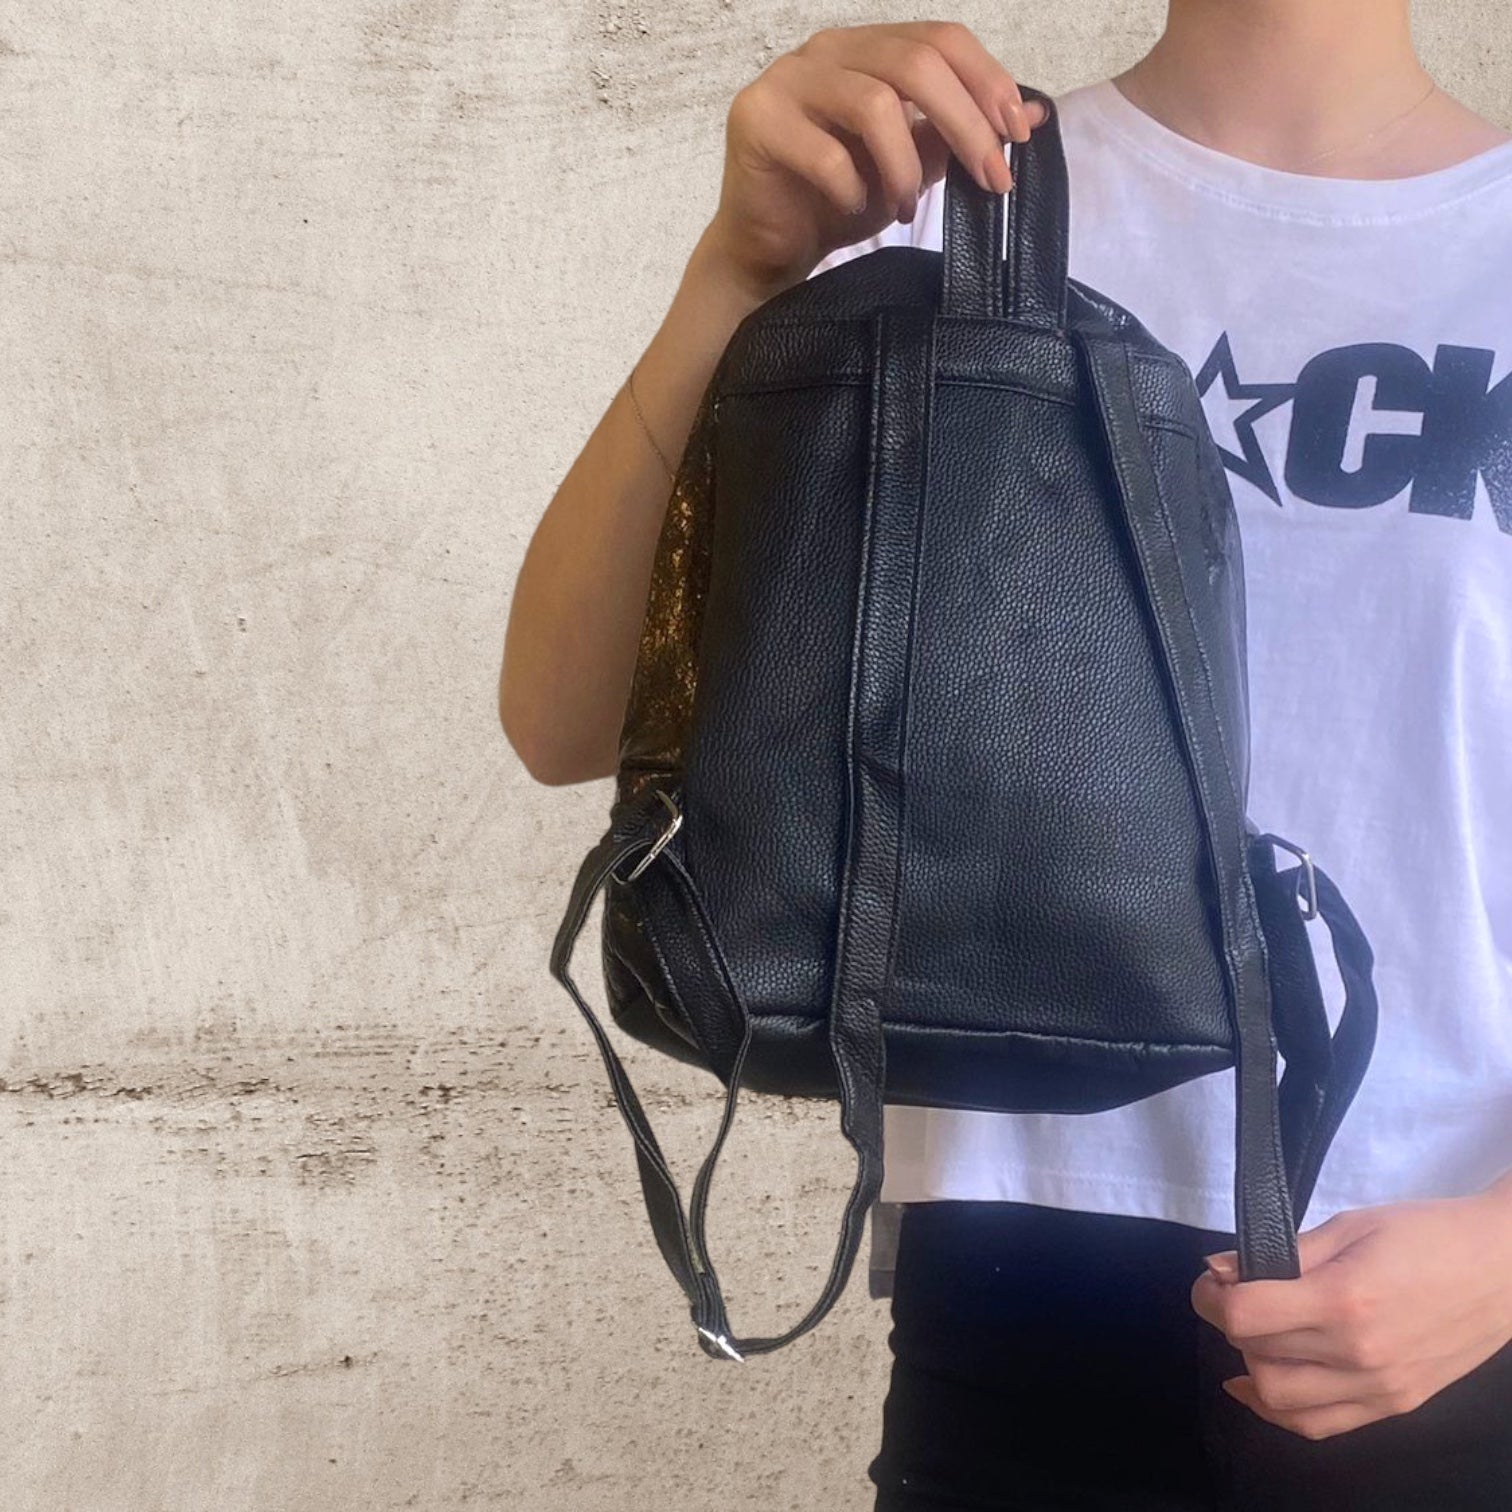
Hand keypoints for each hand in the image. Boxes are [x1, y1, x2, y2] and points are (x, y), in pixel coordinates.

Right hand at [700, 21, 1050, 303]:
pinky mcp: (755, 121)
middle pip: (915, 62)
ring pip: (873, 103)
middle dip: (966, 123)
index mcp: (866, 49)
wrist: (767, 248)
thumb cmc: (836, 202)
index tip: (1018, 136)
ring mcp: (786, 82)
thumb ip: (953, 137)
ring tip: (907, 207)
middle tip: (991, 178)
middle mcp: (826, 51)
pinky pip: (825, 153)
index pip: (940, 39)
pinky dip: (853, 189)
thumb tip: (1031, 115)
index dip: (987, 81)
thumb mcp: (907, 167)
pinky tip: (857, 209)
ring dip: (904, 165)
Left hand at [1190, 1191, 1511, 1440]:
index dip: (1211, 1298)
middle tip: (1232, 1299)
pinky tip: (1263, 1384)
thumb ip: (1283, 1252)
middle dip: (1229, 1327)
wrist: (1502, 1267)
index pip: (1243, 1317)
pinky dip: (1282, 1410)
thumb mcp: (1350, 1225)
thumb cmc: (1426, 1234)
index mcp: (1345, 1299)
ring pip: (1281, 1402)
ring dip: (1253, 1369)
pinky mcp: (1395, 1405)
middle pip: (1257, 1359)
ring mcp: (1379, 1388)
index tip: (1212, 1280)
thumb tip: (1220, 1269)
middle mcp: (1359, 1354)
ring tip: (1255, 1337)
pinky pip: (1320, 1426)